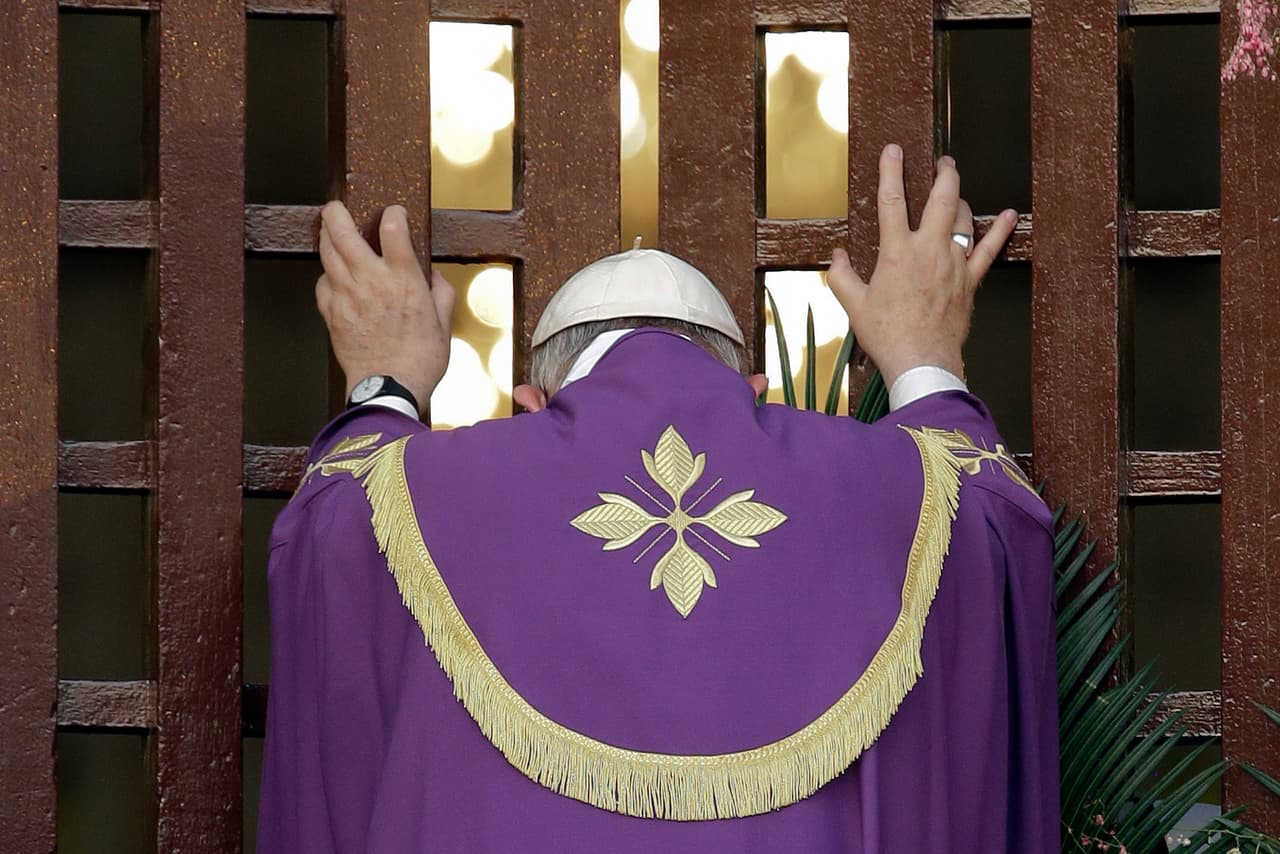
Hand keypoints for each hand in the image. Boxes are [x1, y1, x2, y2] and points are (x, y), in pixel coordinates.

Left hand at [315, 202, 455, 413]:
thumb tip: (433, 276)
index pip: (393, 230)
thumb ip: (441, 293)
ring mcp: (348, 296)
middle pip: (343, 232)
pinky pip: (322, 284)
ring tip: (329, 230)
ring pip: (327, 253)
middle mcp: (372, 282)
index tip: (395, 213)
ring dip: (326, 237)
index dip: (393, 214)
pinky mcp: (332, 314)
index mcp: (404, 281)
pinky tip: (334, 276)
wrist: (389, 389)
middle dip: (337, 213)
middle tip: (336, 207)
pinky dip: (326, 275)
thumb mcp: (444, 325)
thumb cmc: (420, 361)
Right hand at [825, 144, 1016, 389]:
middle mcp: (928, 250)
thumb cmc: (887, 335)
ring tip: (955, 190)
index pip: (892, 201)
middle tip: (942, 160)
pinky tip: (1008, 214)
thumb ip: (842, 275)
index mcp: (896, 252)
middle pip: (941, 198)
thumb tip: (838, 256)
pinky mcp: (970, 281)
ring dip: (960, 199)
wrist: (921, 361)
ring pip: (963, 219)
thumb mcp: (854, 305)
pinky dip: (1001, 230)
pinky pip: (989, 249)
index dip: (892, 171)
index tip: (894, 150)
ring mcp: (953, 264)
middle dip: (943, 173)